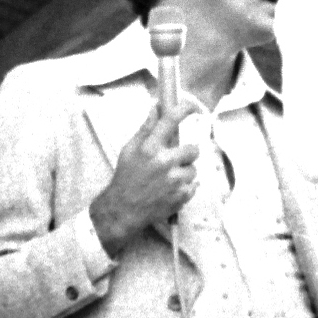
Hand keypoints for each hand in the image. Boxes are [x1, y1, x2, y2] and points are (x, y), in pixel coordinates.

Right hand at [87, 99, 196, 256]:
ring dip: (184, 173)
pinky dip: (185, 188)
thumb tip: (156, 108)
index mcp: (149, 148)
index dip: (185, 109)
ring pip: (193, 169)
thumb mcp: (129, 150)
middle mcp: (164, 162)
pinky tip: (170, 190)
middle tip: (175, 160)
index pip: (171, 120)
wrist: (123, 210)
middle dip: (186, 153)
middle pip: (193, 149)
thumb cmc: (125, 178)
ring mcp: (174, 180)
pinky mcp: (181, 196)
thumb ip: (146, 129)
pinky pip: (194, 186)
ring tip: (168, 179)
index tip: (194, 108)